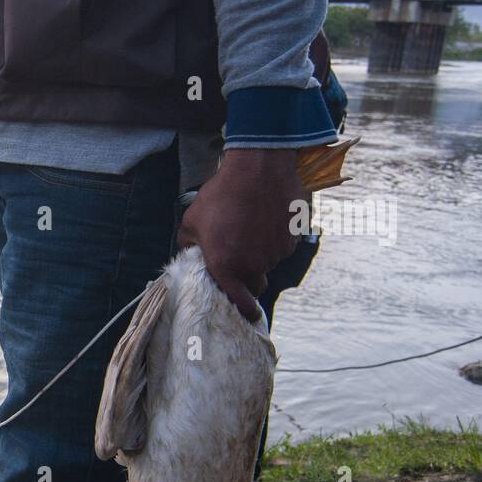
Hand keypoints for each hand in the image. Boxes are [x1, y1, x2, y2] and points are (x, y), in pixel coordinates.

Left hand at [177, 148, 300, 321]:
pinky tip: (265, 219)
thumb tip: (192, 253)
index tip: (247, 312)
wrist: (258, 168)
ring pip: (269, 264)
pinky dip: (275, 240)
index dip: (244, 310)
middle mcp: (253, 266)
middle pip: (255, 284)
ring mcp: (275, 254)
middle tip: (240, 258)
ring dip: (261, 254)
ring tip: (250, 226)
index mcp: (226, 267)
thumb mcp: (192, 219)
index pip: (240, 302)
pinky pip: (282, 248)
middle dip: (248, 278)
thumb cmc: (221, 194)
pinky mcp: (291, 240)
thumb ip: (189, 244)